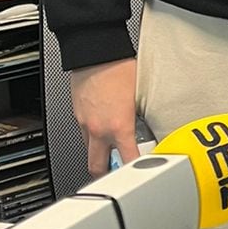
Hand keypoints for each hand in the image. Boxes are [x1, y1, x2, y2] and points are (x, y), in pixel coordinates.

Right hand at [69, 59, 140, 178]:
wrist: (94, 52)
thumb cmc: (118, 67)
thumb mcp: (140, 96)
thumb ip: (142, 117)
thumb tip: (150, 127)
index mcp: (119, 127)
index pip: (128, 160)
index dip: (135, 172)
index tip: (140, 176)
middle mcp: (99, 129)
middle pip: (96, 166)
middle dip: (105, 174)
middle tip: (116, 175)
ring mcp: (84, 122)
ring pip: (89, 149)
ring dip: (98, 152)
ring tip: (110, 149)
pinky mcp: (77, 113)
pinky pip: (83, 131)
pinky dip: (92, 134)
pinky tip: (101, 126)